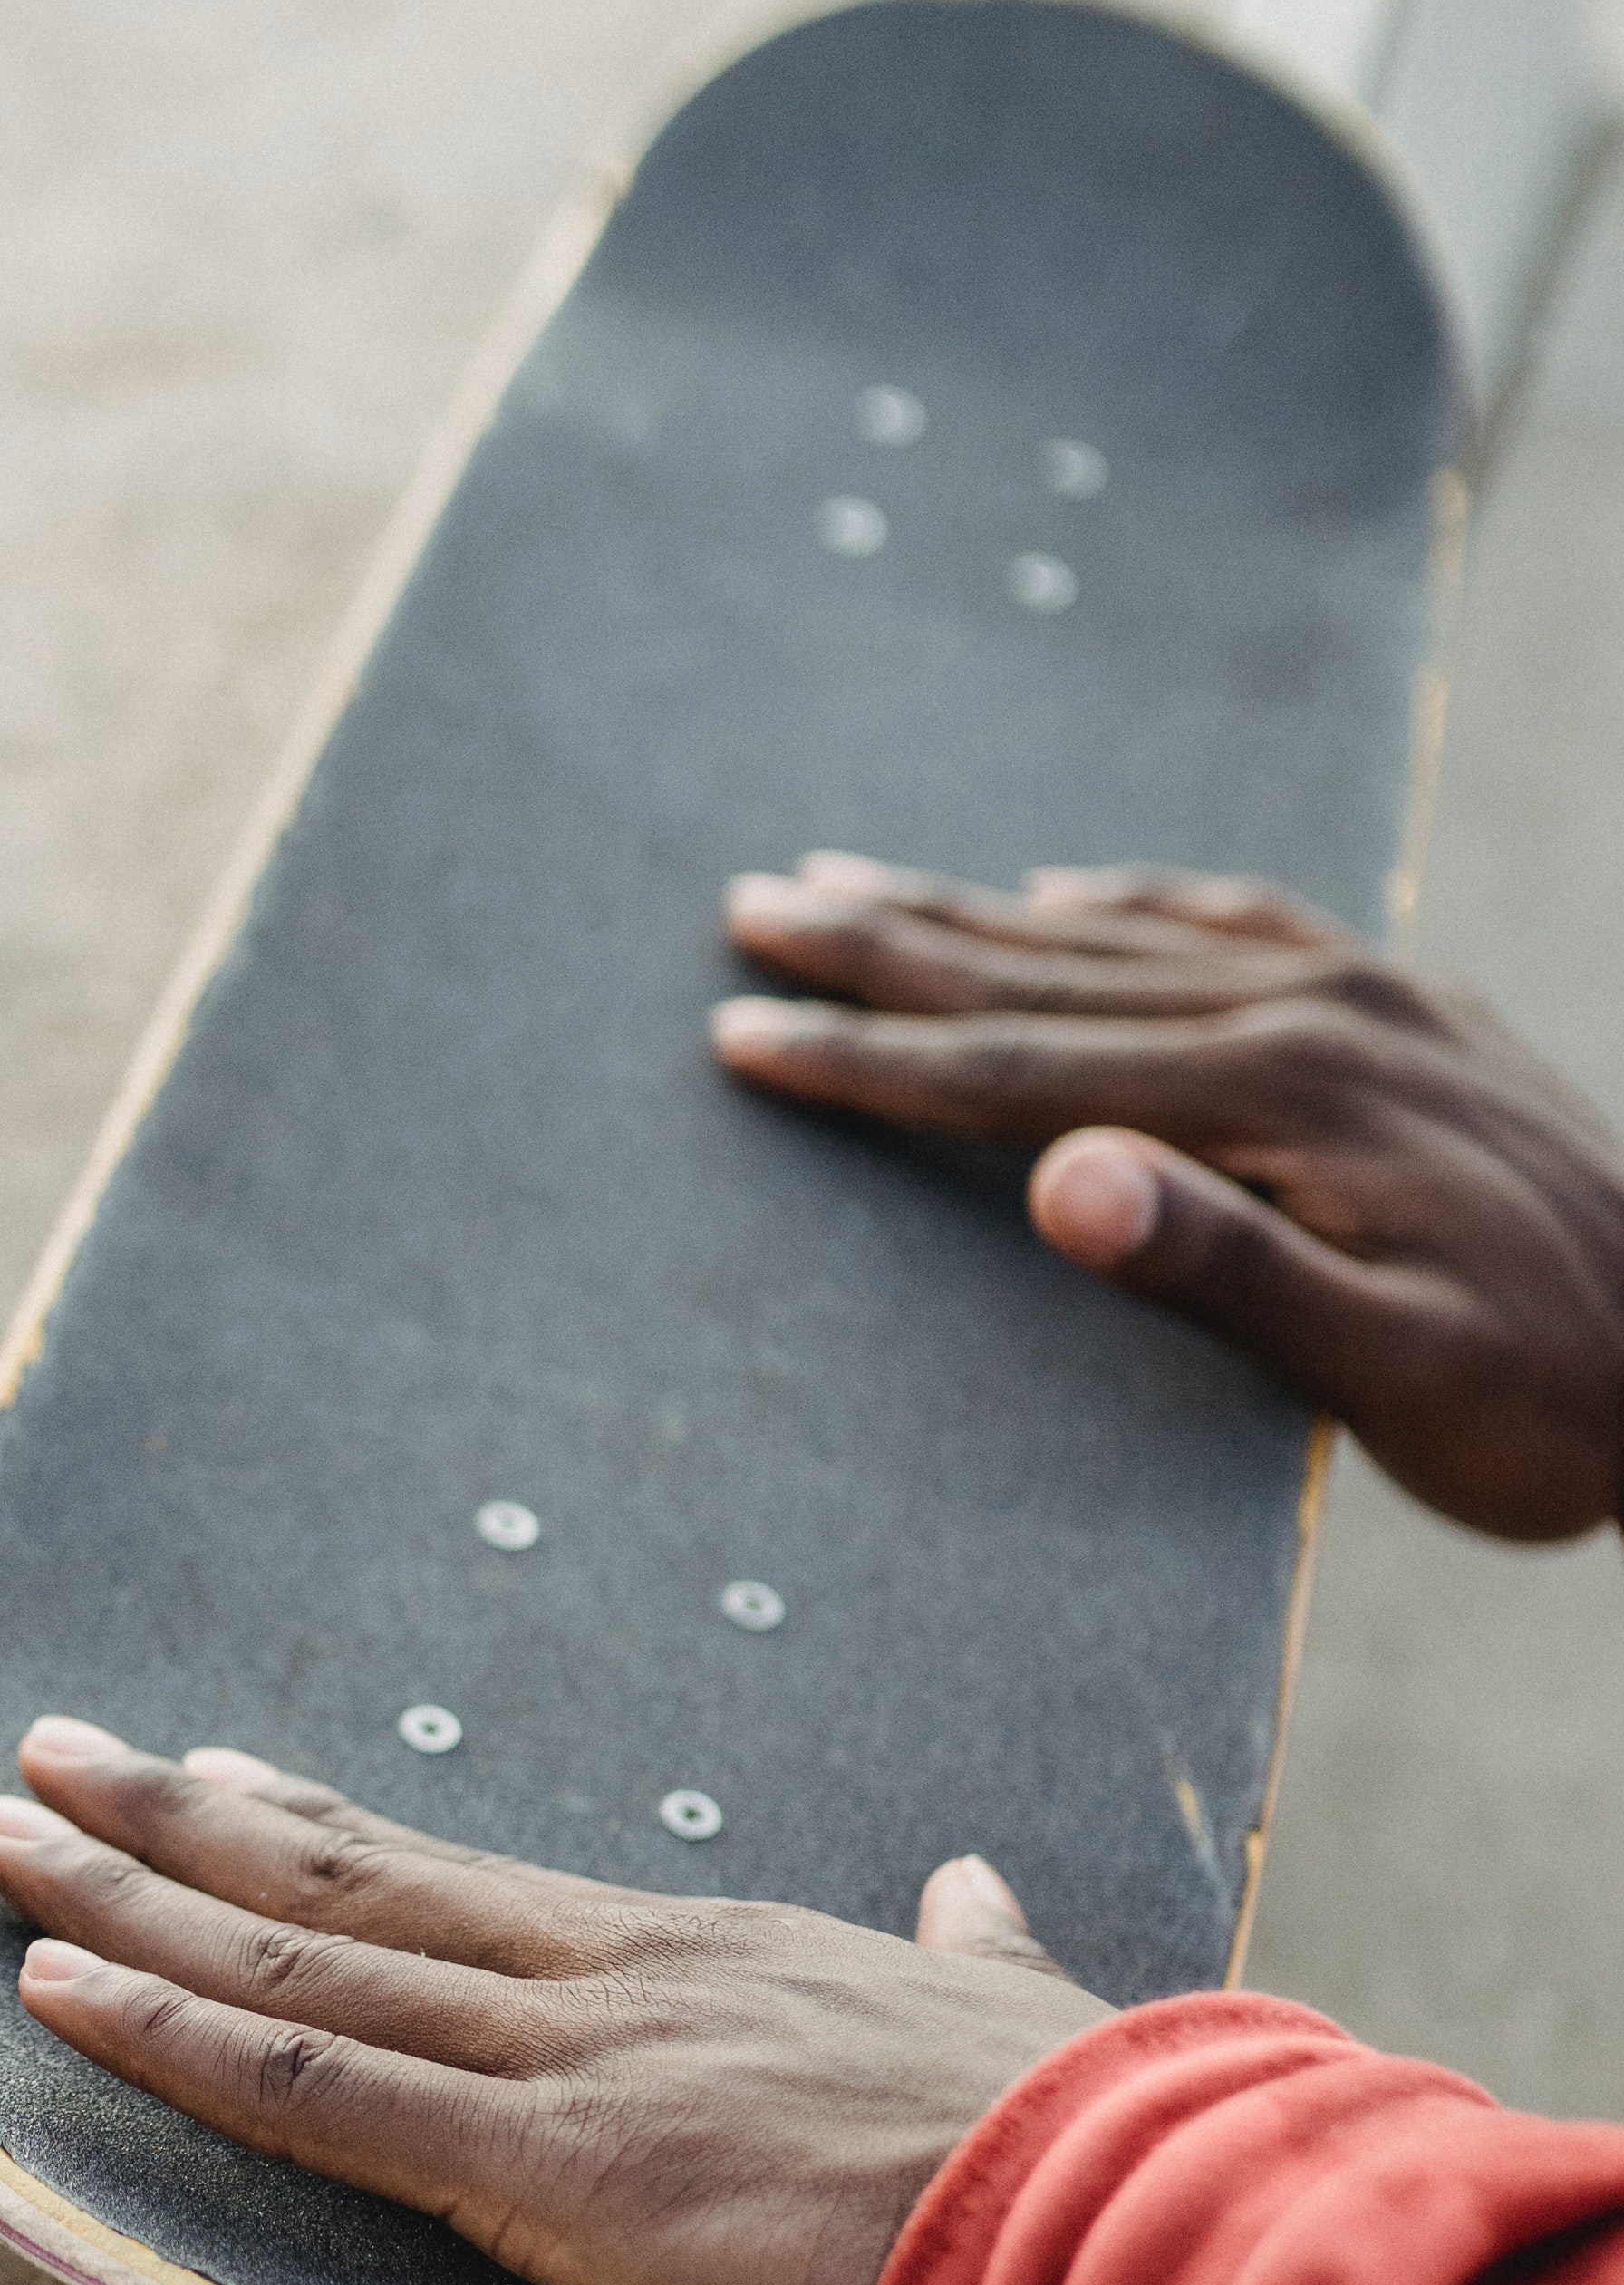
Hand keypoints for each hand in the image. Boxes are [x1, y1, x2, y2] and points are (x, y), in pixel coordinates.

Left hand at [0, 1719, 1099, 2284]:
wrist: (1134, 2227)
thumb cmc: (1093, 2155)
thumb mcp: (1016, 2027)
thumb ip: (974, 1961)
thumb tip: (975, 1898)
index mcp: (703, 1958)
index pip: (459, 1887)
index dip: (315, 1833)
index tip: (210, 1778)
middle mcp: (609, 1980)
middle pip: (343, 1885)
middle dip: (171, 1822)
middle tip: (42, 1760)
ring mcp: (570, 2065)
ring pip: (292, 1961)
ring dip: (122, 1905)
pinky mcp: (553, 2170)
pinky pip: (313, 2089)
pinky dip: (170, 2037)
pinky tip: (56, 1994)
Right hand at [714, 855, 1623, 1542]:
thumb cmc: (1560, 1405)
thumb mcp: (1396, 1374)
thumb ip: (1224, 1268)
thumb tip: (1054, 1180)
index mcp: (1282, 1099)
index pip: (1022, 1073)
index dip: (870, 1059)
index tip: (743, 1031)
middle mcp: (1313, 1012)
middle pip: (1047, 971)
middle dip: (885, 944)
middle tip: (750, 907)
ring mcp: (1366, 994)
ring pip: (1122, 936)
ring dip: (975, 910)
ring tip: (854, 879)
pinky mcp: (1409, 1005)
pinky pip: (1230, 922)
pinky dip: (1123, 906)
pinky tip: (1068, 895)